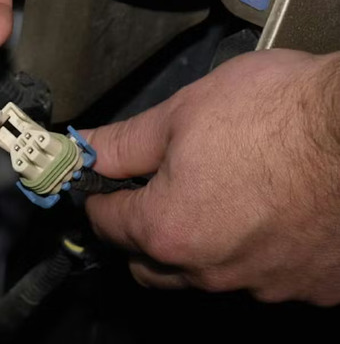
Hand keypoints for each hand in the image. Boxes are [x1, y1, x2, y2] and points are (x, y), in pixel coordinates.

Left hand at [83, 49, 339, 305]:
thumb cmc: (278, 112)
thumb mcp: (183, 112)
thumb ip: (124, 143)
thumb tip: (86, 150)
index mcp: (168, 230)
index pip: (106, 224)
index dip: (98, 197)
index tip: (103, 183)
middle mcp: (211, 271)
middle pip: (148, 265)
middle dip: (138, 233)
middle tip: (150, 193)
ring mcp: (265, 286)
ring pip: (205, 276)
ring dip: (196, 247)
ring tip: (217, 199)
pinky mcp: (313, 287)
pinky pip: (264, 278)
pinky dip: (254, 254)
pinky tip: (269, 218)